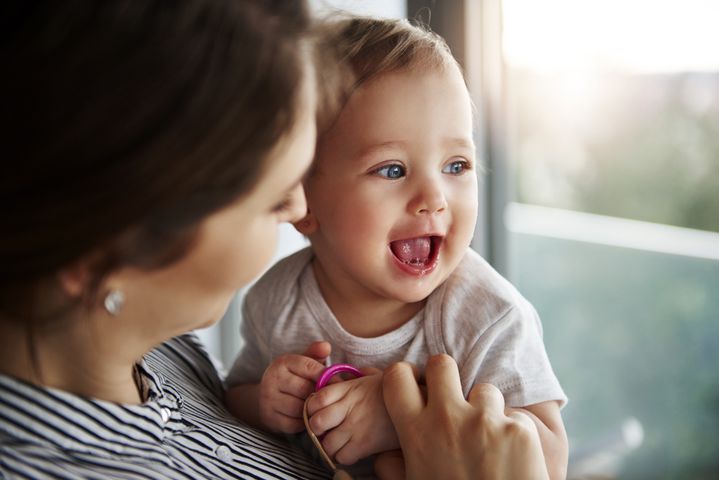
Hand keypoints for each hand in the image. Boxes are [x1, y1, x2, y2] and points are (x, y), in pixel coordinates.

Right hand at [257, 341, 329, 432]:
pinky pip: (294, 423)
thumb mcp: (302, 363)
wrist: (268, 397)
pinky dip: (303, 422)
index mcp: (282, 362)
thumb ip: (315, 354)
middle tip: (329, 398)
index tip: (337, 382)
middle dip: (318, 394)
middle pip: (305, 389)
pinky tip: (306, 417)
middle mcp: (271, 379)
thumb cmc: (293, 378)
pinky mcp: (269, 418)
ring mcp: (268, 399)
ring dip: (311, 409)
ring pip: (299, 408)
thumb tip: (326, 346)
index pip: (309, 367)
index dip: (326, 375)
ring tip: (317, 406)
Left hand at [306, 369, 398, 464]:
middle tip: (325, 430)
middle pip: (316, 423)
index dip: (312, 408)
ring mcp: (356, 427)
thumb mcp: (373, 377)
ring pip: (327, 443)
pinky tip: (351, 450)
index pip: (316, 399)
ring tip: (339, 443)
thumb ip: (353, 377)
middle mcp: (349, 407)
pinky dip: (343, 456)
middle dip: (317, 429)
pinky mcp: (366, 444)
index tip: (318, 412)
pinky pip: (342, 456)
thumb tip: (338, 377)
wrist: (417, 402)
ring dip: (330, 445)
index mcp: (349, 389)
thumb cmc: (394, 391)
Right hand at [376, 354, 548, 479]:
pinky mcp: (518, 429)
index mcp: (416, 433)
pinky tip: (512, 457)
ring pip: (484, 390)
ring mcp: (485, 420)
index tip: (416, 386)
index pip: (397, 376)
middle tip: (453, 397)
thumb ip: (394, 466)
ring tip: (488, 440)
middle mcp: (447, 418)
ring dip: (486, 409)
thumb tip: (381, 455)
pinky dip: (514, 432)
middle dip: (446, 376)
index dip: (406, 376)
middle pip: (442, 364)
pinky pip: (515, 416)